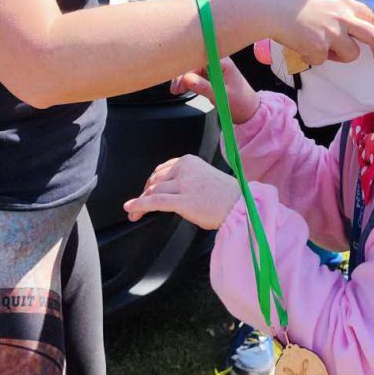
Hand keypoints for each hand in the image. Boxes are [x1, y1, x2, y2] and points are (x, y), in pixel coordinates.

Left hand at [124, 154, 240, 229]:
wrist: (241, 205)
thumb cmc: (225, 195)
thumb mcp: (202, 177)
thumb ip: (184, 178)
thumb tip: (164, 189)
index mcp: (188, 160)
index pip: (161, 170)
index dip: (150, 183)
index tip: (145, 192)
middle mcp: (184, 168)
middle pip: (155, 180)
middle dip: (143, 194)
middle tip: (136, 207)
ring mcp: (184, 184)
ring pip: (153, 191)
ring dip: (139, 203)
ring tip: (133, 213)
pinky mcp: (183, 200)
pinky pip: (155, 202)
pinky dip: (140, 205)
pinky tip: (132, 210)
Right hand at [172, 57, 260, 122]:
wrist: (248, 111)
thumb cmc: (240, 102)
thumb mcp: (221, 96)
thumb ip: (204, 87)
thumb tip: (187, 79)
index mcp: (222, 62)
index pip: (199, 57)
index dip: (187, 66)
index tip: (179, 78)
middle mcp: (217, 62)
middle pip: (194, 62)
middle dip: (183, 74)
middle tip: (176, 89)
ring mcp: (213, 68)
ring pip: (192, 69)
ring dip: (183, 78)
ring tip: (177, 91)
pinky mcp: (210, 76)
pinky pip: (195, 74)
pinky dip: (187, 81)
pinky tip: (182, 88)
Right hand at [266, 0, 373, 66]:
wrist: (271, 6)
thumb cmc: (293, 2)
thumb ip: (341, 10)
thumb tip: (358, 25)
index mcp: (344, 3)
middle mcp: (343, 17)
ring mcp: (333, 33)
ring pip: (350, 55)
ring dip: (337, 55)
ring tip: (317, 44)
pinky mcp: (320, 47)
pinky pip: (323, 60)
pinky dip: (313, 57)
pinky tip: (301, 44)